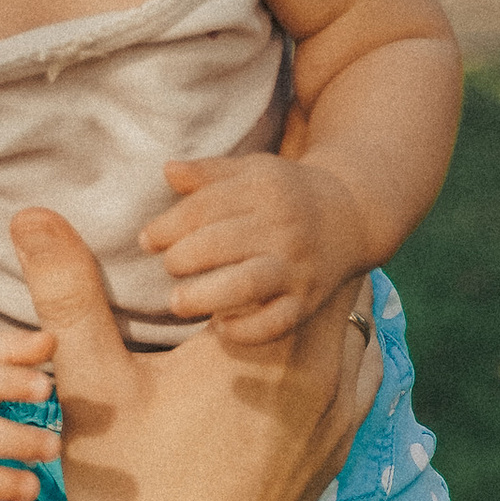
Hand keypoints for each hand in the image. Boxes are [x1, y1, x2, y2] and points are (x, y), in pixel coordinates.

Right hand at [8, 206, 378, 500]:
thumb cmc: (136, 493)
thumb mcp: (92, 387)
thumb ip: (67, 294)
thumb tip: (31, 212)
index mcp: (263, 343)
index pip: (286, 237)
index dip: (256, 212)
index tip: (223, 207)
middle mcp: (321, 371)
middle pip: (330, 269)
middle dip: (290, 249)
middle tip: (245, 236)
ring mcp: (341, 410)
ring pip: (355, 317)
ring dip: (317, 295)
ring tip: (270, 284)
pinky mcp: (342, 444)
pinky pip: (363, 367)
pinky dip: (336, 341)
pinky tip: (294, 345)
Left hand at [137, 143, 371, 348]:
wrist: (352, 216)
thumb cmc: (287, 194)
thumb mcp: (253, 171)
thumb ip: (209, 173)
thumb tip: (167, 170)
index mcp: (264, 190)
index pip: (206, 207)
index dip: (169, 225)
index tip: (148, 240)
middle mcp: (283, 227)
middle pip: (222, 243)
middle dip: (184, 258)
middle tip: (169, 267)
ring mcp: (296, 267)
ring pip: (248, 283)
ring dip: (206, 295)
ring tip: (177, 302)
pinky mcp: (307, 301)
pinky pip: (276, 322)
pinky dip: (247, 330)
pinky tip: (221, 327)